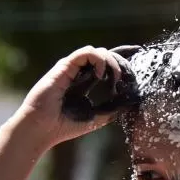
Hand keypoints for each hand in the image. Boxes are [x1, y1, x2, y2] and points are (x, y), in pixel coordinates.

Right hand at [12, 46, 132, 150]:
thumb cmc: (64, 125)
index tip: (138, 53)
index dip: (123, 57)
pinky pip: (87, 52)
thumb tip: (131, 101)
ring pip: (99, 51)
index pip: (107, 64)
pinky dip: (99, 60)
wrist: (41, 128)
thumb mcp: (96, 118)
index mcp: (86, 82)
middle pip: (106, 55)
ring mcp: (72, 68)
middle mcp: (80, 72)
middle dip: (122, 63)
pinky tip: (101, 76)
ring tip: (112, 79)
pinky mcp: (64, 66)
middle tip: (124, 79)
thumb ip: (112, 109)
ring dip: (112, 62)